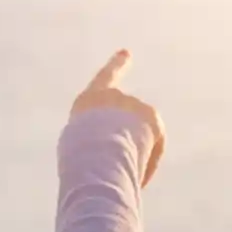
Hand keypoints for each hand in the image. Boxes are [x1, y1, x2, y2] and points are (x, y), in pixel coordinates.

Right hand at [71, 49, 164, 185]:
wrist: (95, 147)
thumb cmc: (79, 154)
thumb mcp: (79, 148)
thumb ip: (97, 143)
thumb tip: (116, 159)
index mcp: (90, 99)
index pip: (105, 78)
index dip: (116, 65)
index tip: (127, 52)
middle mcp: (114, 96)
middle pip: (122, 122)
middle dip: (122, 143)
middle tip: (112, 165)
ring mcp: (135, 105)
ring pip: (138, 139)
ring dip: (132, 157)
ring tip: (119, 171)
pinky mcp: (152, 119)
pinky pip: (152, 149)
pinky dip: (147, 165)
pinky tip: (138, 178)